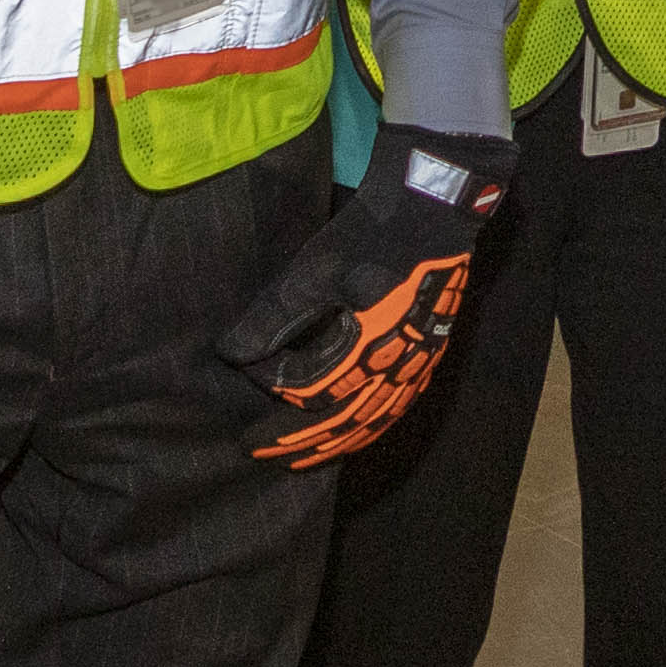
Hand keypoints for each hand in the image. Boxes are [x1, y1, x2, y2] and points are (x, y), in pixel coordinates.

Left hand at [216, 123, 514, 466]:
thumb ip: (273, 317)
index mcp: (370, 348)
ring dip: (336, 443)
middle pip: (343, 421)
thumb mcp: (315, 270)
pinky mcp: (429, 352)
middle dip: (297, 440)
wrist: (435, 208)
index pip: (312, 389)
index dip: (273, 384)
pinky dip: (372, 426)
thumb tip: (230, 354)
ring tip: (302, 459)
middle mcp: (399, 366)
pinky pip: (398, 406)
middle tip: (256, 452)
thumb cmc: (374, 234)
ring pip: (375, 422)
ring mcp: (420, 363)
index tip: (245, 371)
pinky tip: (355, 430)